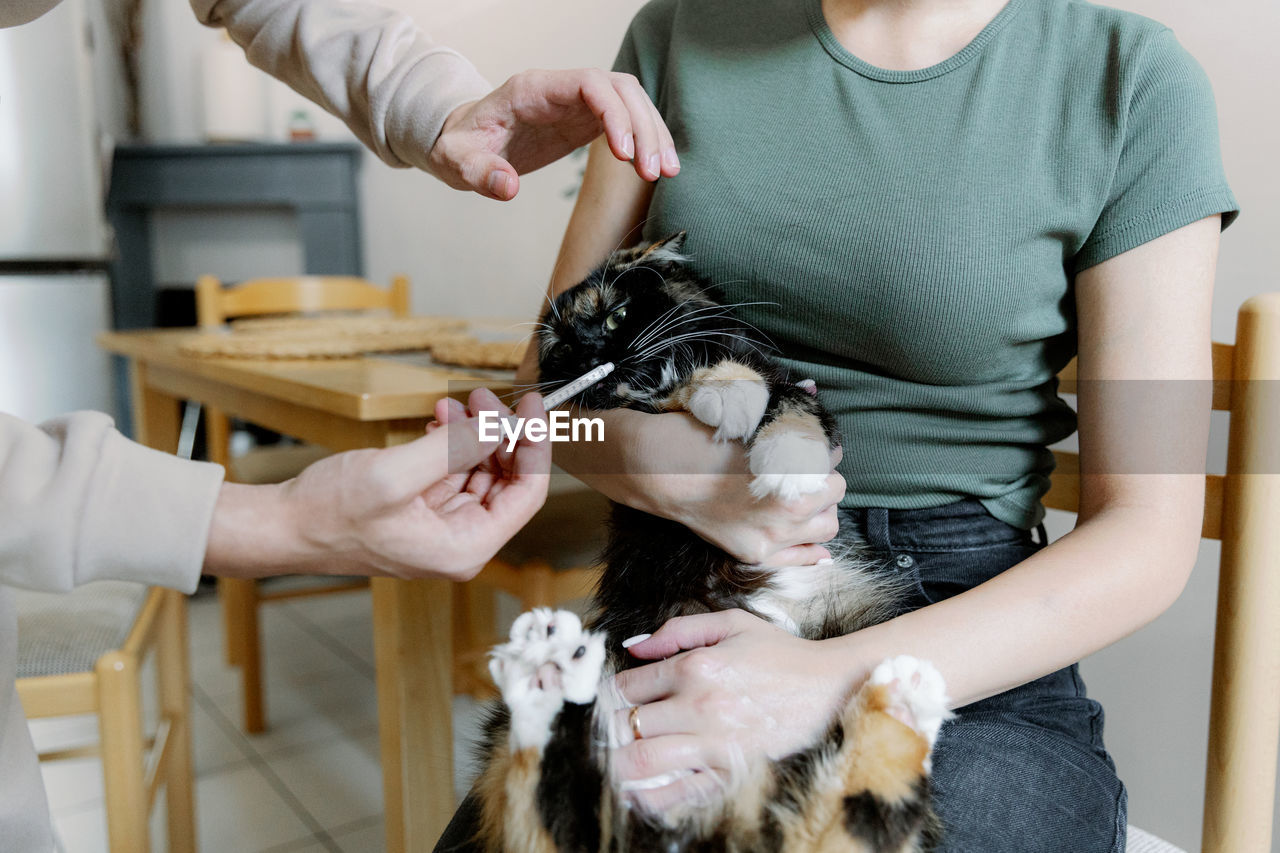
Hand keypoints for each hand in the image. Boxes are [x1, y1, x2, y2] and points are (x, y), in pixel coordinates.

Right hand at [204, 390, 550, 580]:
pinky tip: (438, 420)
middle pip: (507, 481)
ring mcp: (441, 526)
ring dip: (474, 434)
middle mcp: (460, 542)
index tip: (532, 407)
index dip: (535, 446)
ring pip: (481, 472)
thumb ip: (453, 448)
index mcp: (465, 547)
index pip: (527, 494)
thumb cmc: (329, 515)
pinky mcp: (422, 510)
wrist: (283, 526)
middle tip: (485, 397)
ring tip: (456, 404)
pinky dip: (452, 443)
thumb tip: (499, 425)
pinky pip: (453, 472)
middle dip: (500, 434)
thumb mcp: (396, 475)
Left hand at [428, 68, 679, 200]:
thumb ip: (479, 172)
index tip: (625, 154)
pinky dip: (647, 141)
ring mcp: (577, 102)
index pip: (589, 84)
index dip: (614, 113)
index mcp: (533, 89)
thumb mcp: (457, 161)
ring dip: (654, 133)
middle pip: (620, 90)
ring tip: (666, 172)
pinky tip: (660, 168)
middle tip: (653, 172)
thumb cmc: (459, 146)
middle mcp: (561, 89)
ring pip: (630, 102)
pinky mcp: (586, 120)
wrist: (463, 142)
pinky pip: (628, 120)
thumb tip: (508, 188)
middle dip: (643, 127)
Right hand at [606, 411, 844, 566]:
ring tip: (801, 495)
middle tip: (804, 468)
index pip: (831, 458)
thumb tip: (810, 389)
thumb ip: (785, 410)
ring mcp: (772, 536)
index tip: (809, 443)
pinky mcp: (755, 553)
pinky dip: (812, 549)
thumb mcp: (744, 413)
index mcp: (792, 470)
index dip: (820, 446)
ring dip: (820, 508)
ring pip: (827, 526)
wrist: (656, 470)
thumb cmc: (698, 436)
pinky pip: (802, 559)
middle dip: (823, 477)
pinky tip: (809, 535)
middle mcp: (789, 508)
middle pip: (835, 491)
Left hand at [610, 610, 852, 809]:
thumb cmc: (780, 652)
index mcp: (695, 666)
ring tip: (617, 763)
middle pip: (628, 726)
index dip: (611, 696)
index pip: (627, 687)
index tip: (616, 702)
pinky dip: (651, 798)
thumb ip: (678, 630)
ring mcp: (714, 742)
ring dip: (621, 765)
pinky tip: (637, 795)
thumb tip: (634, 646)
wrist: (830, 686)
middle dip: (612, 731)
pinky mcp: (731, 771)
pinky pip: (680, 793)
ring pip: (644, 762)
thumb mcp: (731, 624)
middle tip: (612, 734)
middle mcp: (699, 705)